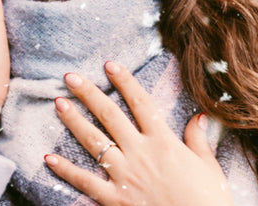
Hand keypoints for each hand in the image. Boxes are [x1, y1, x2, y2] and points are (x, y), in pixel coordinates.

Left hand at [45, 62, 232, 205]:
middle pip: (109, 115)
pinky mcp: (115, 199)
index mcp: (164, 141)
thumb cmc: (209, 200)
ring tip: (58, 102)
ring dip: (74, 121)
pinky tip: (49, 157)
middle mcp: (141, 153)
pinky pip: (85, 181)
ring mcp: (125, 175)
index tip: (110, 64)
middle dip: (88, 93)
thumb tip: (199, 115)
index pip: (140, 102)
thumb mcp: (208, 166)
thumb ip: (198, 139)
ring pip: (94, 141)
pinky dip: (66, 170)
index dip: (124, 81)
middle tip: (70, 77)